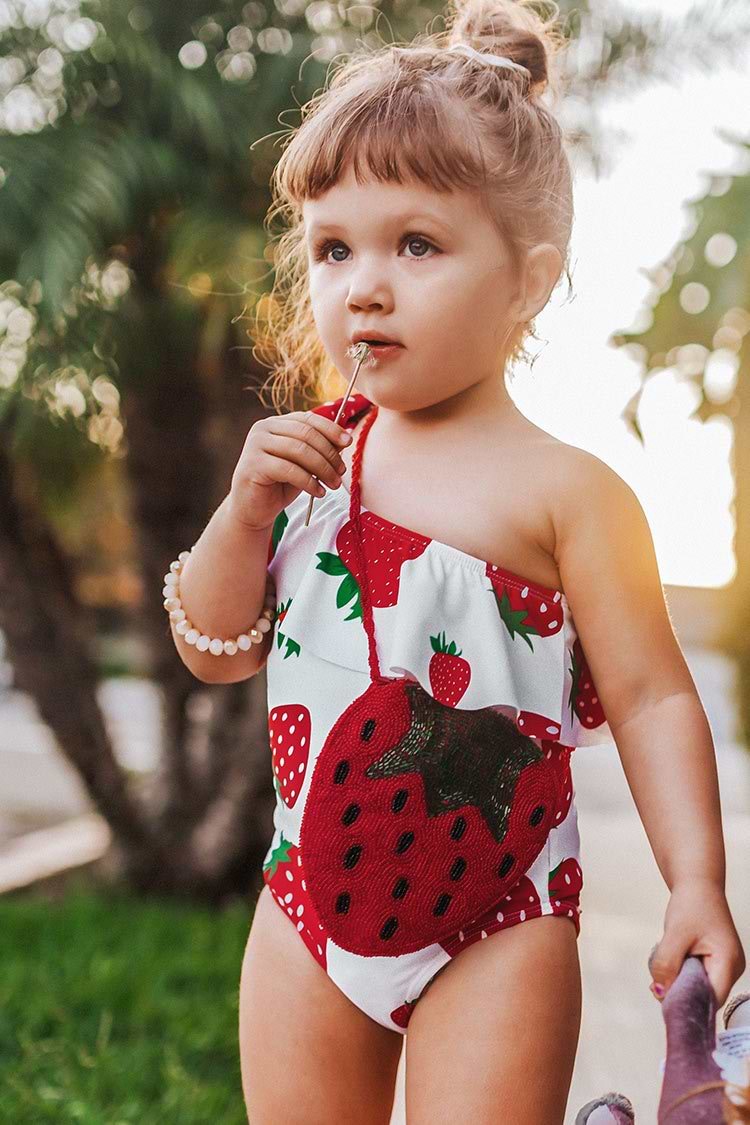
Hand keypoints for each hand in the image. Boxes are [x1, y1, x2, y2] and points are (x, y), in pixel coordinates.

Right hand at [228, 409, 350, 530]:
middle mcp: (263, 429)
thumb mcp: (304, 465)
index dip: (331, 429)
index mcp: (276, 423)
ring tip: (334, 484)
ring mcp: (255, 445)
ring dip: (323, 468)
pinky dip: (309, 482)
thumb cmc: (279, 485)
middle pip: (306, 434)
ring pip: (299, 450)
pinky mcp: (253, 465)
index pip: (308, 419)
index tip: (348, 442)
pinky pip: (289, 470)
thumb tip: (344, 439)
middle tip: (341, 472)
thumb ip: (319, 450)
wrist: (253, 509)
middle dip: (329, 453)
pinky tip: (319, 492)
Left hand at [648, 879, 745, 1007]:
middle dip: (679, 991)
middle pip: (704, 996)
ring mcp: (725, 966)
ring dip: (678, 980)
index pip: (710, 999)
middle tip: (656, 980)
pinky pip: (697, 977)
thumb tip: (660, 993)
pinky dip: (682, 972)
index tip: (662, 1000)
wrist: (698, 883)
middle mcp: (732, 969)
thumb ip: (666, 964)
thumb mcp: (674, 933)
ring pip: (698, 987)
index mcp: (728, 963)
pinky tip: (672, 958)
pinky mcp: (716, 962)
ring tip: (665, 959)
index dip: (688, 1004)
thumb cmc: (691, 903)